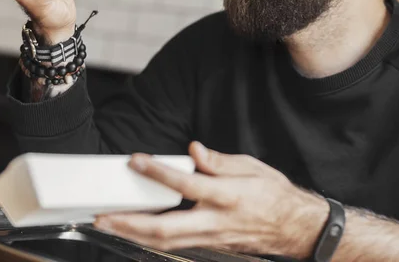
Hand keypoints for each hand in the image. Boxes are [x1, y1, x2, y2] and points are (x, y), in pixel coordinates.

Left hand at [94, 142, 328, 258]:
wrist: (295, 228)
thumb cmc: (275, 195)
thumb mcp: (253, 167)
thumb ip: (221, 161)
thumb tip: (194, 151)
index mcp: (229, 196)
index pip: (187, 184)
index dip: (158, 172)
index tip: (137, 161)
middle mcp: (216, 221)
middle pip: (166, 228)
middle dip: (130, 223)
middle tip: (103, 215)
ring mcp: (212, 238)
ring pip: (166, 242)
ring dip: (134, 235)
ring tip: (110, 223)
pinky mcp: (210, 246)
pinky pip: (175, 244)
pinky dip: (151, 239)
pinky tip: (138, 230)